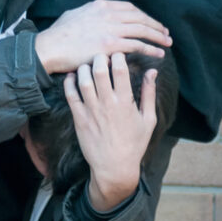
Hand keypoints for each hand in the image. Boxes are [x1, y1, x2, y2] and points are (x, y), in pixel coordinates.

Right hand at [35, 0, 170, 74]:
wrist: (49, 47)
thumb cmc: (57, 35)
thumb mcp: (73, 15)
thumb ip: (88, 14)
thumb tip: (94, 15)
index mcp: (99, 6)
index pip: (129, 8)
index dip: (143, 15)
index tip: (151, 22)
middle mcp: (108, 14)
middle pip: (140, 17)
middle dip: (155, 25)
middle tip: (165, 32)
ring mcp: (110, 29)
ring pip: (142, 30)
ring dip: (158, 36)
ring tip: (167, 42)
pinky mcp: (110, 45)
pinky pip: (137, 45)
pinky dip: (151, 49)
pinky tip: (159, 53)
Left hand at [64, 53, 156, 210]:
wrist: (114, 166)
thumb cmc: (134, 143)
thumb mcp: (148, 119)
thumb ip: (149, 93)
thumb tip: (152, 71)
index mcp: (125, 102)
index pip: (120, 70)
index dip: (118, 56)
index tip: (117, 54)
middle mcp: (107, 104)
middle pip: (99, 70)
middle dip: (99, 57)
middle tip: (100, 55)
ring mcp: (91, 111)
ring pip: (83, 80)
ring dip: (83, 67)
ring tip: (87, 65)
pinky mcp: (78, 118)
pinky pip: (70, 95)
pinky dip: (69, 82)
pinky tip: (72, 77)